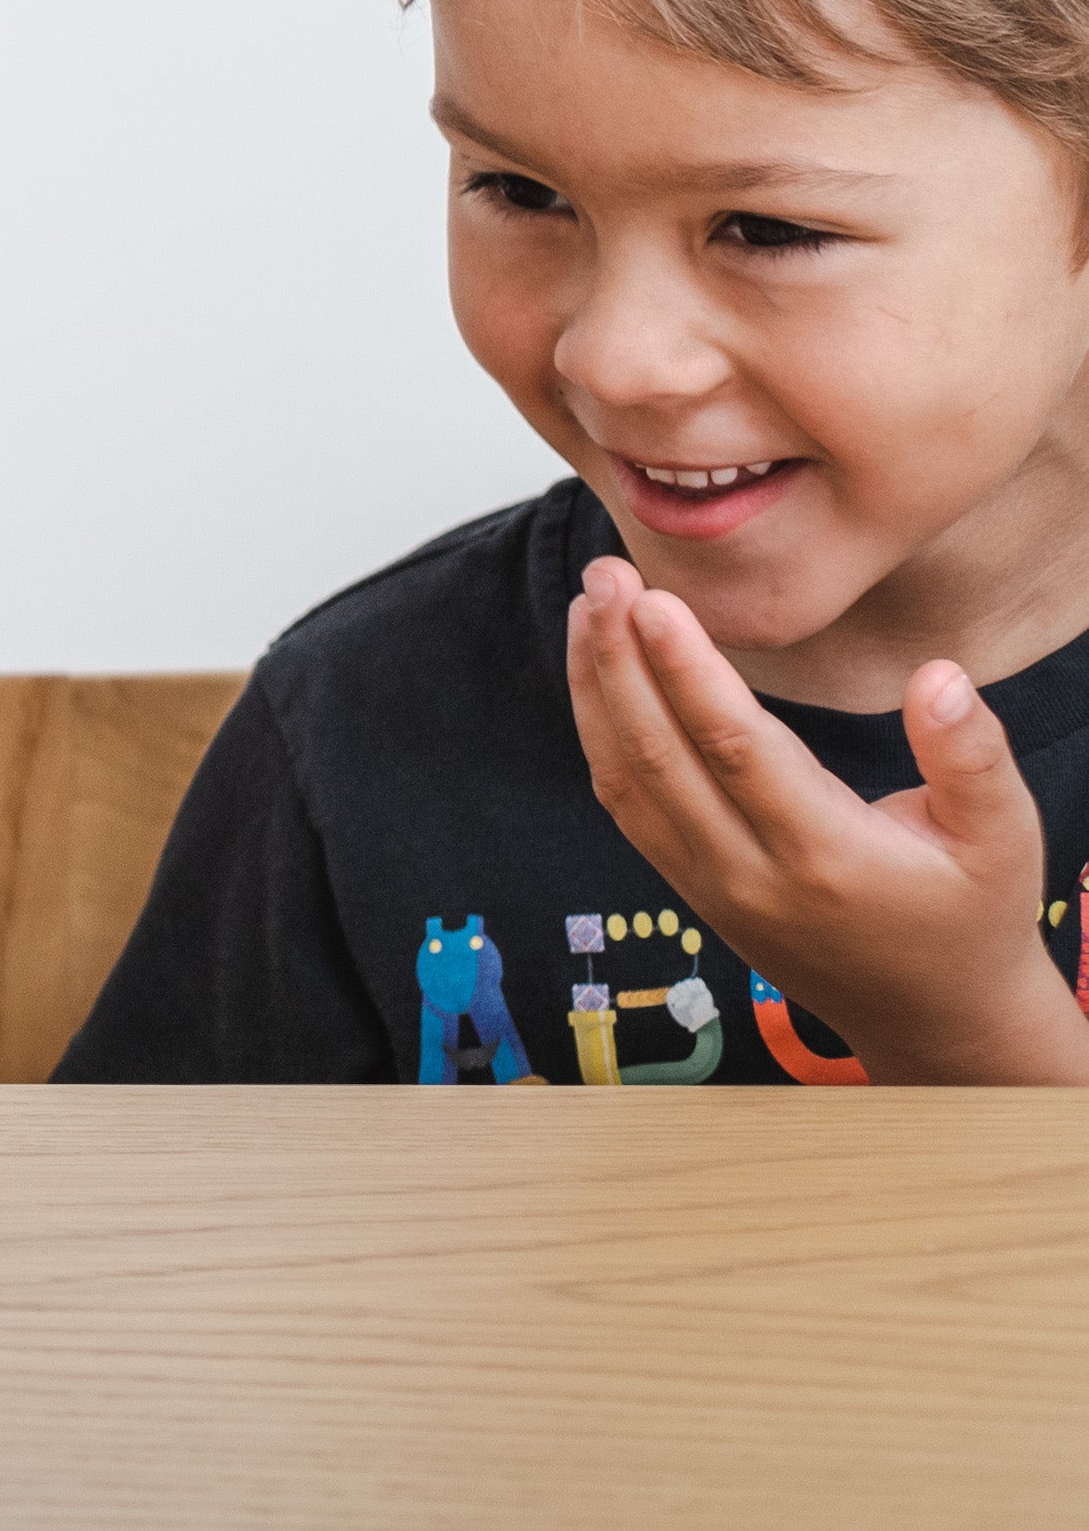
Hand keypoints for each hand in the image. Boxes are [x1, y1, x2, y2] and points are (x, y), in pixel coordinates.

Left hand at [565, 553, 1088, 1082]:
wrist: (935, 1020)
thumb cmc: (973, 916)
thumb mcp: (1005, 838)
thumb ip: (972, 757)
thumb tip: (939, 675)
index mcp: (826, 856)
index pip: (735, 747)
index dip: (684, 667)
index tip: (648, 596)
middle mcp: (749, 874)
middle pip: (659, 755)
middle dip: (619, 657)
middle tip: (603, 572)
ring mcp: (708, 886)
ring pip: (624, 777)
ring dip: (596, 687)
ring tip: (586, 604)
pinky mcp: (688, 887)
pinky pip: (625, 804)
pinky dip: (598, 733)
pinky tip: (597, 673)